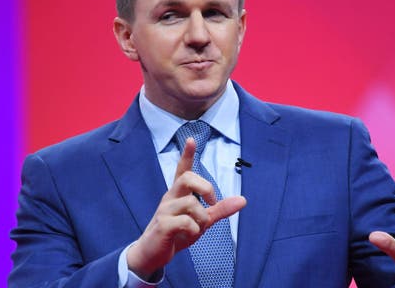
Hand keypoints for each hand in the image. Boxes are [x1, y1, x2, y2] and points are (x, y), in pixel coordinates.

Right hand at [127, 138, 246, 278]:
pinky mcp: (162, 225)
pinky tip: (188, 236)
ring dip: (202, 218)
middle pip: (188, 178)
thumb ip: (220, 210)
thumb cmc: (177, 234)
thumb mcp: (202, 221)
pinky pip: (185, 222)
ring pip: (191, 203)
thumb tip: (243, 200)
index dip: (187, 155)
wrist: (152, 254)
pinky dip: (194, 231)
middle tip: (212, 202)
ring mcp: (165, 210)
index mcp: (179, 194)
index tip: (191, 140)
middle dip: (206, 188)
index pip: (182, 170)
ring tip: (197, 229)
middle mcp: (170, 197)